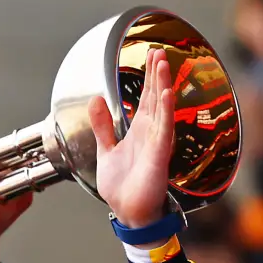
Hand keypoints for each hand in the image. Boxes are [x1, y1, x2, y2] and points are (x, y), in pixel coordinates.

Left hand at [88, 47, 174, 228]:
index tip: (152, 55)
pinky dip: (166, 111)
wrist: (128, 210)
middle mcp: (150, 132)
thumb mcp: (106, 149)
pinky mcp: (159, 155)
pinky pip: (164, 129)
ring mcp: (156, 142)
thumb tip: (95, 101)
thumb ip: (102, 126)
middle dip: (157, 74)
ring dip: (163, 85)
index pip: (146, 97)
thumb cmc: (123, 185)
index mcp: (138, 130)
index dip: (149, 76)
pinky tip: (167, 94)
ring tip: (163, 64)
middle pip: (156, 97)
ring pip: (162, 108)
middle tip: (159, 51)